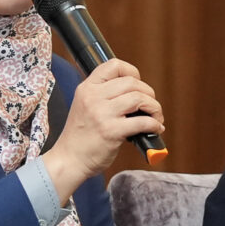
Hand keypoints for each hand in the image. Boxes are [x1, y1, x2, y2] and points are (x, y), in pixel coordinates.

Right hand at [42, 58, 164, 202]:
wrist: (69, 160)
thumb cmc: (80, 137)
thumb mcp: (84, 106)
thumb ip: (103, 95)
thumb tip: (136, 92)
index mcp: (86, 88)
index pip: (114, 65)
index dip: (132, 72)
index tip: (137, 85)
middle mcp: (93, 97)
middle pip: (131, 82)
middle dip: (148, 93)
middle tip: (150, 106)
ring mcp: (102, 114)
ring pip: (139, 98)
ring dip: (154, 107)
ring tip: (155, 117)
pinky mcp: (111, 132)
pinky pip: (142, 121)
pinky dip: (154, 124)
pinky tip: (155, 129)